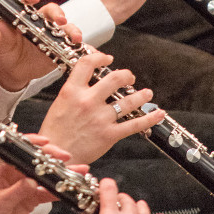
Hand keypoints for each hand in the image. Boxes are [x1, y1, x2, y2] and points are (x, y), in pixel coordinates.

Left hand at [0, 0, 82, 91]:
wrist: (11, 71)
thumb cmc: (4, 53)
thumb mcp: (0, 44)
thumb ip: (2, 34)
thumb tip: (0, 23)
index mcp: (23, 15)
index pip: (27, 0)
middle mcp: (40, 21)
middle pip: (52, 11)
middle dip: (58, 13)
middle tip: (60, 19)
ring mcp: (52, 34)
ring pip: (65, 27)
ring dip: (72, 30)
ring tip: (74, 37)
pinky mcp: (60, 48)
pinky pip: (72, 45)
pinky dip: (80, 47)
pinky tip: (84, 49)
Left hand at [0, 136, 78, 213]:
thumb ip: (17, 191)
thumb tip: (32, 181)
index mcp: (3, 167)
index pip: (20, 150)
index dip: (34, 144)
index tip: (47, 142)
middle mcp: (15, 174)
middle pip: (37, 162)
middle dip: (53, 159)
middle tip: (68, 159)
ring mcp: (24, 186)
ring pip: (45, 177)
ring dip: (61, 176)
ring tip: (78, 173)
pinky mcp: (30, 199)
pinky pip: (45, 193)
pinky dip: (57, 192)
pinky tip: (68, 190)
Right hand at [39, 50, 165, 162]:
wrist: (55, 156)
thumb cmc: (55, 132)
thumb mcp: (60, 103)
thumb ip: (75, 91)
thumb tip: (90, 81)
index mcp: (72, 91)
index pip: (87, 64)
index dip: (100, 57)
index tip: (107, 59)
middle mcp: (87, 102)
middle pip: (114, 79)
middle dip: (126, 75)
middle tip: (129, 77)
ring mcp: (100, 118)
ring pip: (128, 101)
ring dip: (142, 95)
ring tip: (147, 93)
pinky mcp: (109, 135)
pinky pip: (134, 124)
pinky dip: (150, 118)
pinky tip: (158, 113)